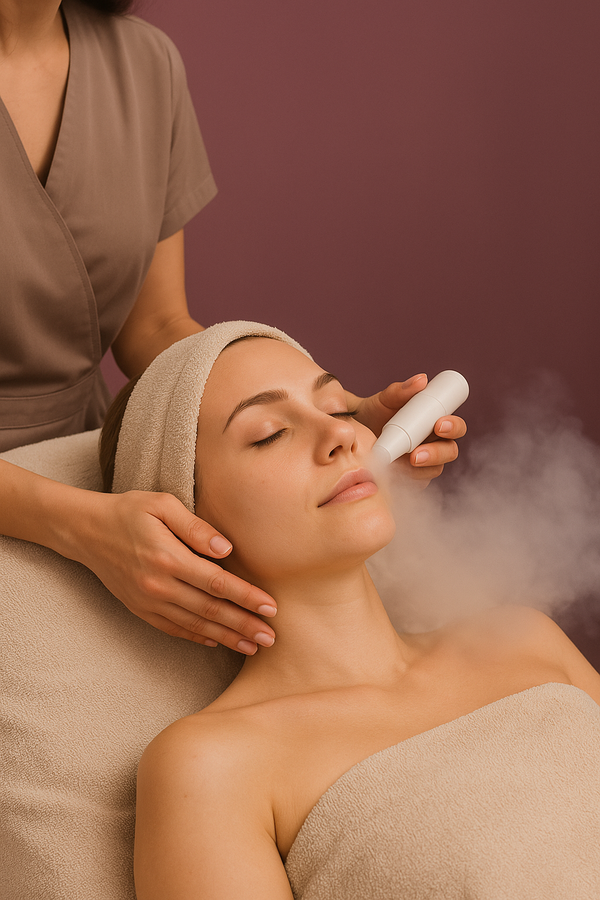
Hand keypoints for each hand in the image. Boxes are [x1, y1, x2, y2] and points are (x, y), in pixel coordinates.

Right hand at [73, 490, 276, 653]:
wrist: (86, 531)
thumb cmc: (129, 511)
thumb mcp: (162, 505)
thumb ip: (196, 527)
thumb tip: (226, 550)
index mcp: (168, 557)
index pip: (217, 583)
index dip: (247, 598)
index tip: (271, 608)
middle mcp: (159, 585)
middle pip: (210, 610)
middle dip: (244, 625)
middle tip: (271, 638)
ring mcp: (148, 601)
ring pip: (195, 624)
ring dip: (226, 637)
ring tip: (252, 646)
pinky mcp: (140, 609)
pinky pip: (174, 628)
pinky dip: (197, 637)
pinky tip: (217, 641)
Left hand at [347, 374, 466, 483]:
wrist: (355, 433)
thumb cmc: (374, 412)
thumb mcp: (384, 400)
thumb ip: (401, 391)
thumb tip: (422, 380)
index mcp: (435, 422)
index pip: (455, 426)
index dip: (453, 426)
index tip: (438, 424)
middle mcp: (434, 443)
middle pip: (449, 451)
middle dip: (437, 453)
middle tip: (416, 453)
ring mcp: (425, 463)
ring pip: (436, 469)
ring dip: (424, 468)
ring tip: (405, 462)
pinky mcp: (414, 478)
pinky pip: (420, 482)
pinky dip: (411, 479)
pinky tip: (397, 475)